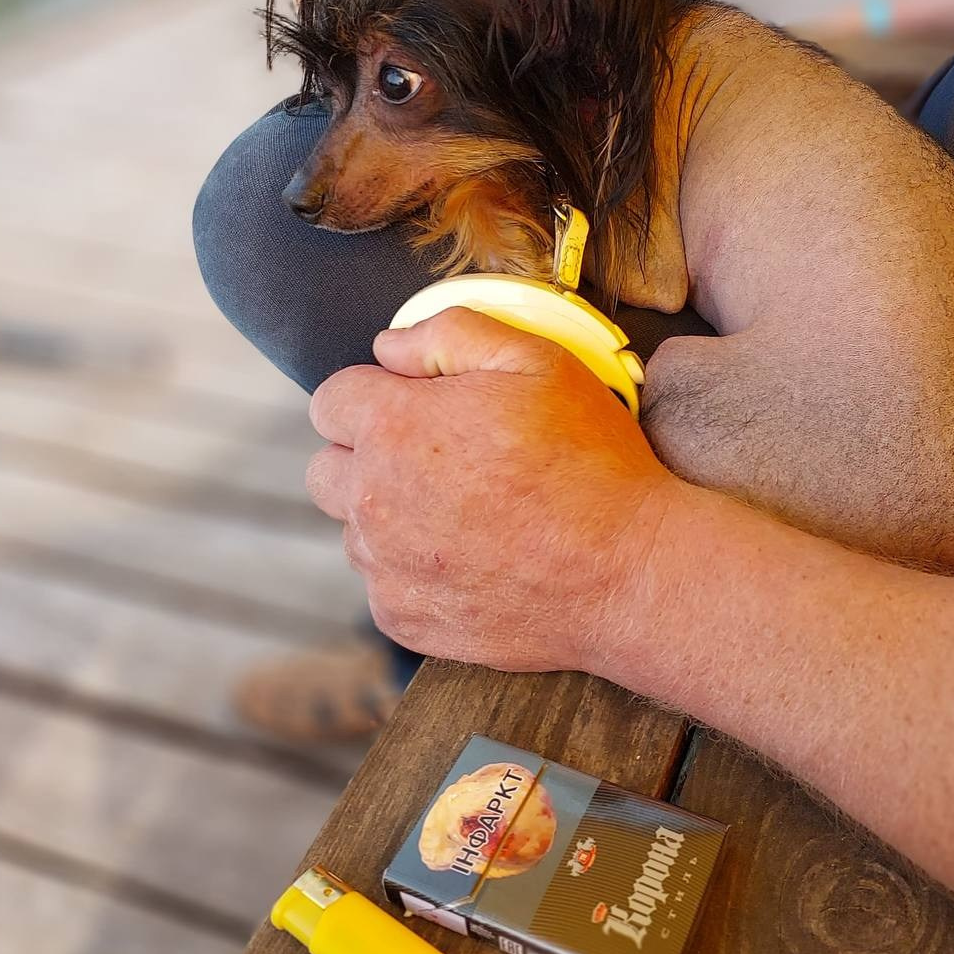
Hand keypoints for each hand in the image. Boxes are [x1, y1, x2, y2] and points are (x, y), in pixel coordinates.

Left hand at [305, 308, 676, 673]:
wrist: (626, 571)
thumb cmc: (588, 460)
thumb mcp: (537, 360)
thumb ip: (450, 334)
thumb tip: (390, 346)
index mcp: (394, 427)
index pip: (331, 400)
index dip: (375, 395)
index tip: (419, 406)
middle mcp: (373, 500)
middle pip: (327, 468)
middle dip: (366, 454)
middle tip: (439, 458)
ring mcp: (384, 567)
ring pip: (355, 528)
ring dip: (392, 514)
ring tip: (467, 511)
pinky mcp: (404, 619)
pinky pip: (384, 583)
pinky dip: (414, 570)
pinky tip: (474, 557)